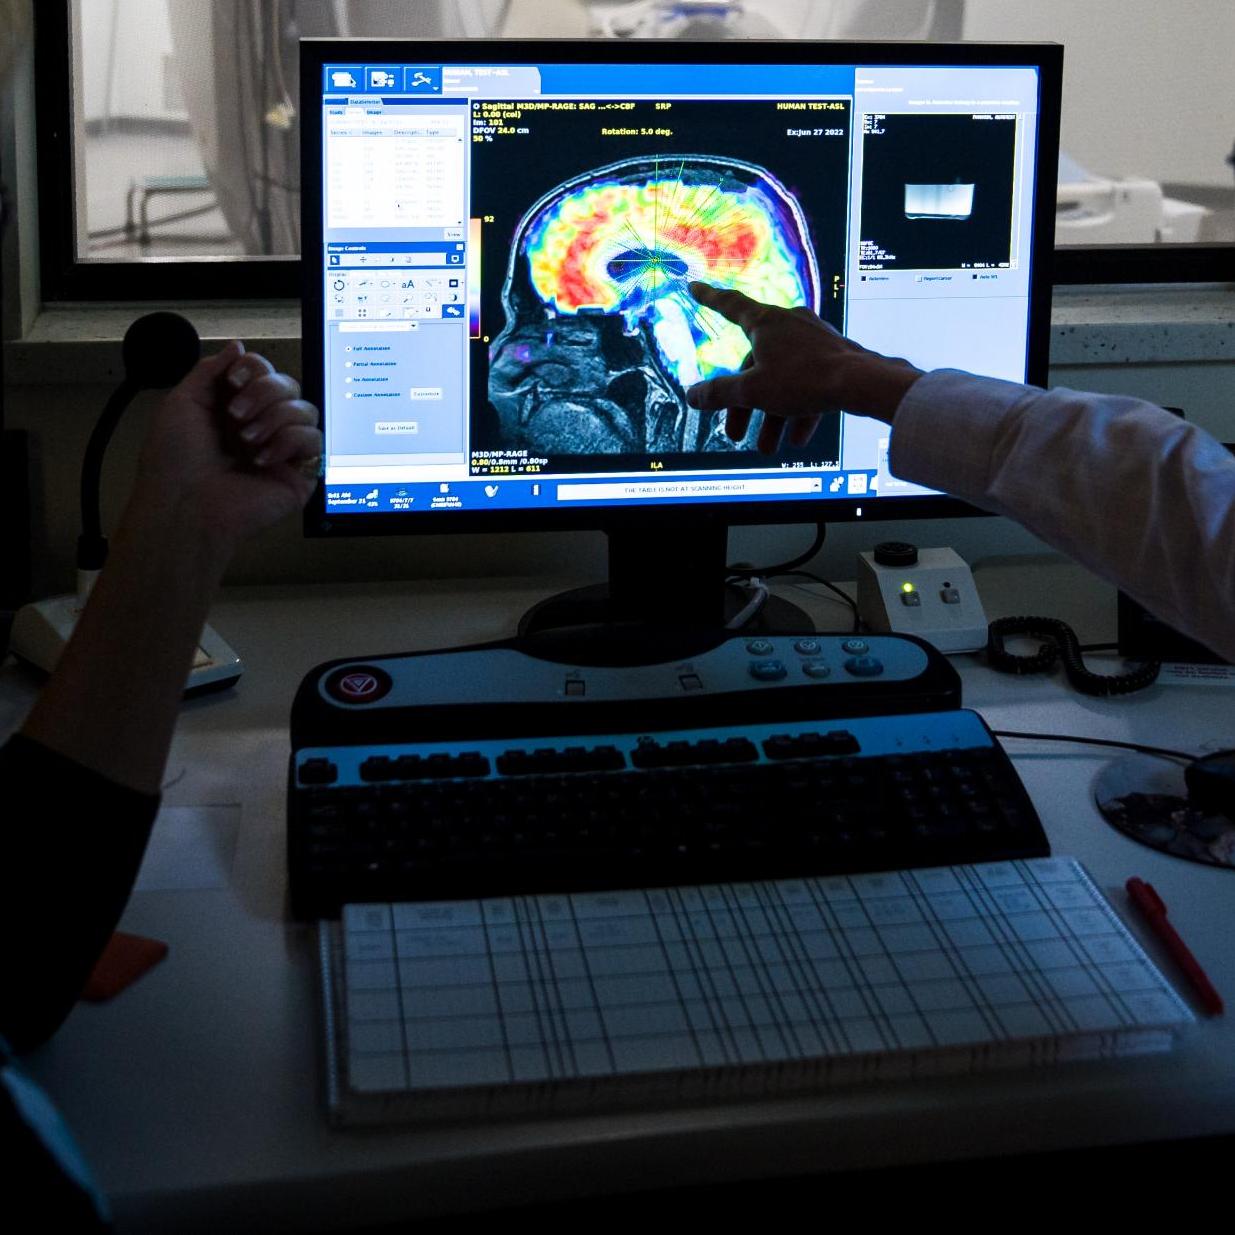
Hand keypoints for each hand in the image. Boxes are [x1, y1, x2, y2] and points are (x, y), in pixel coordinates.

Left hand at [131, 341, 321, 552]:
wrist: (185, 506)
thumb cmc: (175, 462)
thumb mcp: (182, 402)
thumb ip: (211, 370)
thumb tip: (238, 347)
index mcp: (234, 408)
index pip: (264, 371)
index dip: (254, 369)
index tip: (232, 383)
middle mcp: (261, 426)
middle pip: (288, 384)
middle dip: (263, 392)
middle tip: (236, 416)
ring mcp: (283, 450)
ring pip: (305, 408)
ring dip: (273, 418)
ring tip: (246, 442)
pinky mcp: (300, 473)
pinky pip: (313, 439)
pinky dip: (287, 442)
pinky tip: (262, 460)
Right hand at [684, 283, 922, 451]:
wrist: (863, 384)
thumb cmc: (805, 379)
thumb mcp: (753, 391)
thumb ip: (719, 394)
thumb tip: (692, 395)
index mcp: (766, 322)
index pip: (729, 305)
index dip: (708, 298)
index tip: (694, 287)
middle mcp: (789, 324)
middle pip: (755, 364)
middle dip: (744, 404)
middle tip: (736, 434)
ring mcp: (814, 339)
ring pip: (782, 379)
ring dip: (772, 416)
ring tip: (769, 447)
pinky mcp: (834, 357)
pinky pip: (808, 383)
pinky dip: (799, 410)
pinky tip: (798, 439)